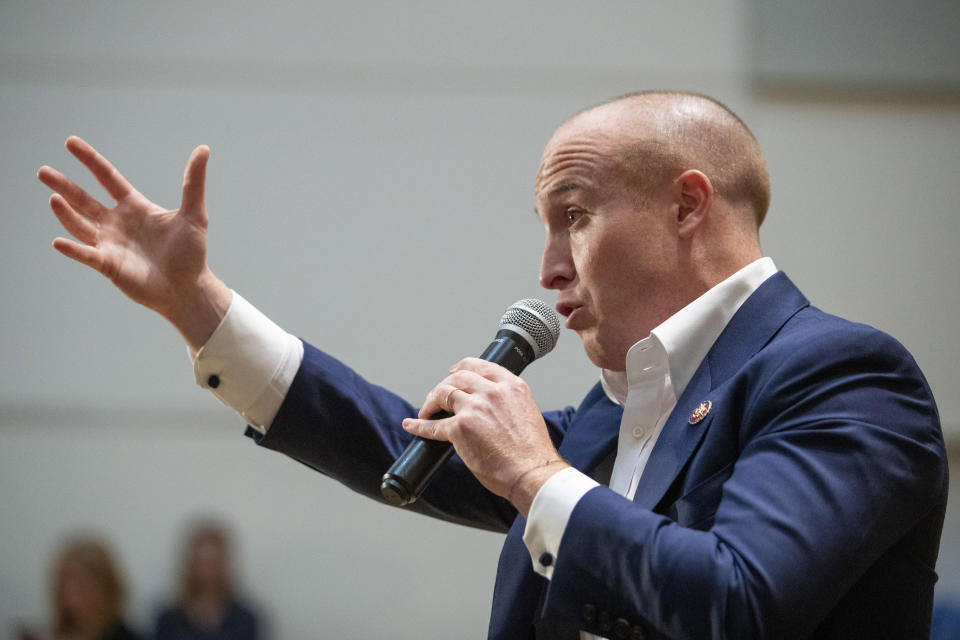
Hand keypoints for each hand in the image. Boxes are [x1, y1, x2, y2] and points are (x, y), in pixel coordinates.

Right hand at [38, 137, 230, 348]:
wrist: (188, 289)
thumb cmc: (191, 253)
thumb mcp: (194, 214)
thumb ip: (193, 182)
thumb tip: (204, 149)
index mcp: (134, 206)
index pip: (107, 177)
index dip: (90, 160)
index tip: (70, 142)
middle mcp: (117, 223)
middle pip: (84, 199)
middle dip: (64, 185)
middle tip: (42, 171)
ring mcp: (110, 244)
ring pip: (80, 224)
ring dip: (66, 213)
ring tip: (54, 198)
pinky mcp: (108, 265)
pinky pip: (86, 254)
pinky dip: (73, 249)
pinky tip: (58, 241)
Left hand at [402, 357, 568, 515]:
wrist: (531, 473)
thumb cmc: (531, 452)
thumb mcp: (526, 413)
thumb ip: (508, 403)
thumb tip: (489, 408)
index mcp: (512, 387)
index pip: (481, 366)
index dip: (462, 367)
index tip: (453, 372)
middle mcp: (493, 392)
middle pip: (458, 378)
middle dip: (444, 385)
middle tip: (438, 396)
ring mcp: (475, 408)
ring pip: (443, 393)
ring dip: (431, 402)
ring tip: (426, 412)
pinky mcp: (460, 428)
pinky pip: (433, 425)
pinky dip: (419, 425)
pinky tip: (412, 424)